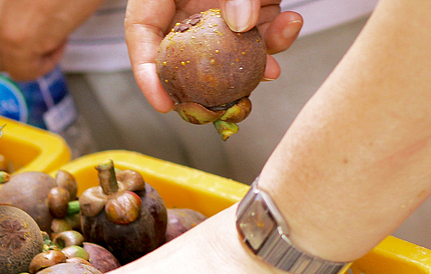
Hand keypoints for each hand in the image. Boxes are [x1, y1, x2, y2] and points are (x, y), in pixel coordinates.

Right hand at [125, 0, 303, 112]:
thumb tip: (243, 23)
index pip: (140, 35)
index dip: (146, 73)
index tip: (164, 102)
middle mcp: (186, 1)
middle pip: (184, 52)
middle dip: (208, 81)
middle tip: (222, 105)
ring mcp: (219, 4)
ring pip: (227, 48)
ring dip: (252, 62)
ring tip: (271, 67)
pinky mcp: (250, 4)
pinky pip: (259, 30)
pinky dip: (276, 36)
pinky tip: (290, 27)